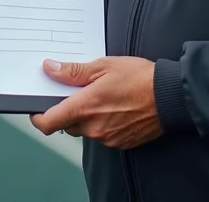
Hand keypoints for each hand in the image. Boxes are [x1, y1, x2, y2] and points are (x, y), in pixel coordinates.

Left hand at [29, 57, 162, 149]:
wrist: (170, 96)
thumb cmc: (139, 78)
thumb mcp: (104, 66)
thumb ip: (74, 71)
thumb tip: (50, 69)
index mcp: (84, 108)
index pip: (48, 122)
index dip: (38, 117)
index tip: (38, 108)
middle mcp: (93, 128)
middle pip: (67, 125)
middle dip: (69, 111)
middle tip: (80, 93)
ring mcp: (107, 138)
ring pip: (86, 130)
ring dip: (88, 117)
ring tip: (103, 97)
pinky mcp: (120, 143)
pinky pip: (103, 135)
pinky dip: (104, 123)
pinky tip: (116, 108)